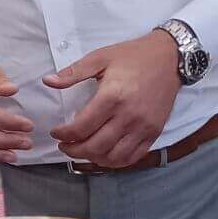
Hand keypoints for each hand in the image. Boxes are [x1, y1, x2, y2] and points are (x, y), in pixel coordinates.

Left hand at [45, 31, 181, 167]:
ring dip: (94, 159)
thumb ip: (72, 73)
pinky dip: (115, 161)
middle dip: (74, 151)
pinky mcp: (155, 132)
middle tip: (64, 146)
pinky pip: (133, 157)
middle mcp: (129, 116)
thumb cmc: (132, 56)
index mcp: (112, 97)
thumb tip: (47, 81)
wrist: (169, 58)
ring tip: (82, 150)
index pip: (82, 127)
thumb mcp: (99, 58)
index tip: (56, 133)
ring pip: (114, 157)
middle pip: (96, 146)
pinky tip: (103, 154)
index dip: (64, 135)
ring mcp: (144, 127)